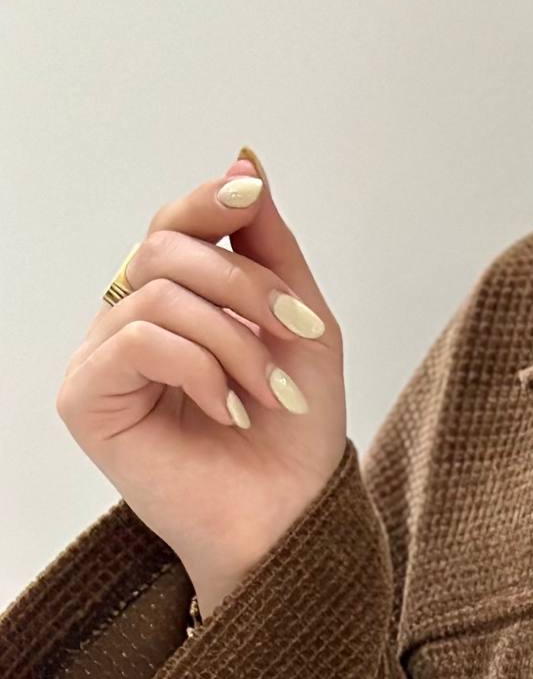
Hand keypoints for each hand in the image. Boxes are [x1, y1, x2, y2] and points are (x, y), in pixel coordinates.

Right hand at [55, 151, 345, 618]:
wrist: (292, 520)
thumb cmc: (296, 437)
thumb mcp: (302, 325)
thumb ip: (269, 244)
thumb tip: (241, 158)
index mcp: (175, 302)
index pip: (174, 226)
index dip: (209, 202)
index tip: (251, 196)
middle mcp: (128, 322)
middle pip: (166, 250)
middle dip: (246, 286)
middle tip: (299, 333)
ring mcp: (102, 358)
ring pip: (158, 294)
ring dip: (235, 342)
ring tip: (271, 394)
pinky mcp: (85, 398)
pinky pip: (138, 340)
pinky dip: (199, 369)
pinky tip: (229, 411)